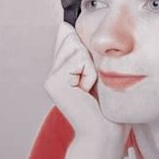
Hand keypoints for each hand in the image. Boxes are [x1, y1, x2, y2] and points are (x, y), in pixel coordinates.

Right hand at [44, 22, 129, 146]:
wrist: (105, 132)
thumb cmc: (106, 104)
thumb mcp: (96, 71)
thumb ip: (83, 51)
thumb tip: (65, 26)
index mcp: (62, 68)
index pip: (69, 36)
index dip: (87, 51)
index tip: (91, 75)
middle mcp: (53, 72)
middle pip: (72, 39)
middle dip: (90, 57)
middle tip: (92, 83)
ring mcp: (51, 78)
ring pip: (76, 48)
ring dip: (91, 66)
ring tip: (90, 87)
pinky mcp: (54, 83)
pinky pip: (79, 60)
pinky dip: (89, 73)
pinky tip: (87, 91)